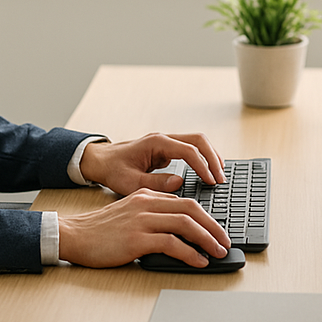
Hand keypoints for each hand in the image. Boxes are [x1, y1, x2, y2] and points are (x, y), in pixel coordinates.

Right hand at [57, 188, 232, 267]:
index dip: (206, 217)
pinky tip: (198, 261)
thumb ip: (152, 215)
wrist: (73, 236)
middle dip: (214, 226)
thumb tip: (180, 231)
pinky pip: (172, 243)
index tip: (217, 230)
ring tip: (218, 252)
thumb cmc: (100, 231)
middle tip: (225, 241)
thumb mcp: (129, 214)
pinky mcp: (136, 239)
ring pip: (186, 224)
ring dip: (207, 239)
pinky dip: (190, 253)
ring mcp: (142, 221)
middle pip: (192, 209)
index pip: (186, 202)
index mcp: (146, 196)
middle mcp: (147, 204)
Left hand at [79, 133, 222, 195]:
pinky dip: (203, 158)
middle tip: (221, 178)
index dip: (203, 166)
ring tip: (219, 175)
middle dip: (213, 158)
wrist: (100, 161)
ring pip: (198, 142)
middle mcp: (164, 139)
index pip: (188, 150)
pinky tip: (208, 171)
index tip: (211, 181)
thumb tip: (179, 182)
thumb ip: (155, 183)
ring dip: (211, 156)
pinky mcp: (167, 149)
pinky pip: (191, 148)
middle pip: (199, 140)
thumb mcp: (129, 182)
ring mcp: (166, 142)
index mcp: (156, 143)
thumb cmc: (112, 170)